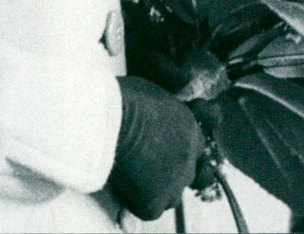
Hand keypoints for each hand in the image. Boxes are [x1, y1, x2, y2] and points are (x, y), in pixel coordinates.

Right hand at [109, 76, 206, 220]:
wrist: (108, 121)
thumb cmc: (121, 100)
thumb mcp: (153, 94)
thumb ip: (164, 111)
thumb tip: (157, 114)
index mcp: (189, 128)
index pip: (195, 148)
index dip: (178, 150)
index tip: (162, 148)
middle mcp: (188, 158)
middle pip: (187, 173)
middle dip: (170, 170)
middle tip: (146, 162)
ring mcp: (174, 183)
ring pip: (171, 195)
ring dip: (156, 188)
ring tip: (132, 174)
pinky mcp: (154, 203)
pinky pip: (149, 208)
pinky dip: (136, 200)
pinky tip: (122, 184)